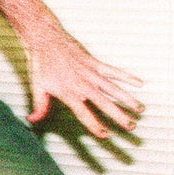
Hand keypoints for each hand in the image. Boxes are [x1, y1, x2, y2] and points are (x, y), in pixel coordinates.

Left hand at [21, 22, 144, 138]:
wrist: (45, 39)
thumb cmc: (41, 64)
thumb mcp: (37, 87)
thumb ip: (39, 106)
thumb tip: (32, 121)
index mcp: (68, 93)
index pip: (84, 114)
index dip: (95, 125)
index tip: (105, 135)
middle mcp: (82, 84)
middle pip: (104, 103)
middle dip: (119, 116)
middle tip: (131, 127)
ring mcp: (90, 72)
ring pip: (113, 88)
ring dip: (128, 99)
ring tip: (140, 110)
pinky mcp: (94, 62)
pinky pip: (113, 71)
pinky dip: (127, 76)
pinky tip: (140, 83)